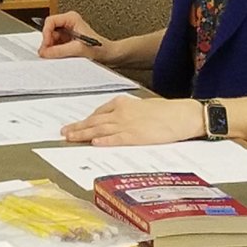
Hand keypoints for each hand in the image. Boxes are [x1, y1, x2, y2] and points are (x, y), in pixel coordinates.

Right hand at [39, 11, 112, 63]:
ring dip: (52, 48)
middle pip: (49, 31)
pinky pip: (55, 45)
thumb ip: (60, 50)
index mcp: (71, 18)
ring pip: (51, 39)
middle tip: (49, 53)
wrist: (109, 55)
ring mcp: (66, 32)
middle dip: (48, 43)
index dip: (46, 34)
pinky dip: (55, 51)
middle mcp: (68, 23)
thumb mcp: (79, 49)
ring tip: (58, 55)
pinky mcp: (66, 41)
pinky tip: (61, 56)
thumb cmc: (101, 48)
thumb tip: (45, 52)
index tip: (46, 45)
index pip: (50, 22)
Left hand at [62, 95, 204, 146]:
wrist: (182, 115)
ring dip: (83, 134)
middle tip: (64, 132)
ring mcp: (127, 124)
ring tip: (70, 138)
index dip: (85, 120)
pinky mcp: (135, 136)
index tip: (76, 125)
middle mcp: (121, 113)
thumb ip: (126, 112)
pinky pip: (115, 139)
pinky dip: (103, 140)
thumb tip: (114, 121)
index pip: (98, 112)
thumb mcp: (141, 106)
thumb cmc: (165, 112)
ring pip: (99, 129)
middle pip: (94, 121)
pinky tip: (93, 143)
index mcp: (122, 103)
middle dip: (78, 127)